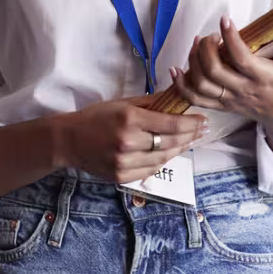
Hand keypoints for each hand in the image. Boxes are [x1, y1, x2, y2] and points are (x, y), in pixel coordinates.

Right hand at [51, 96, 208, 184]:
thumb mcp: (123, 103)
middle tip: (202, 131)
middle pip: (170, 142)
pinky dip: (162, 161)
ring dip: (180, 150)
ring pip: (163, 159)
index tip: (203, 120)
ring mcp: (124, 163)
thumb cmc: (96, 117)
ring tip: (189, 141)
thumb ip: (152, 102)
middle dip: (190, 136)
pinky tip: (169, 153)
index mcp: (129, 119)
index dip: (191, 123)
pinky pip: (151, 170)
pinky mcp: (122, 177)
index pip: (170, 124)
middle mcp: (128, 142)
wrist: (69, 141)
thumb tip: (178, 96)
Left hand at [170, 17, 272, 159]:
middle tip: (210, 35)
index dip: (231, 38)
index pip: (242, 58)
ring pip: (201, 84)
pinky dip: (181, 85)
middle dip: (206, 49)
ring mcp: (230, 100)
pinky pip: (195, 99)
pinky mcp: (221, 106)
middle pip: (215, 72)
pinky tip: (174, 69)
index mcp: (263, 78)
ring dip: (193, 62)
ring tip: (197, 43)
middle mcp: (243, 90)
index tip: (225, 20)